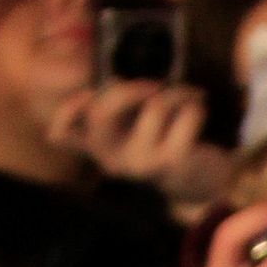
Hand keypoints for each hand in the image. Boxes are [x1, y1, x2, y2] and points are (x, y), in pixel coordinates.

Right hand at [49, 79, 232, 218]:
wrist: (205, 185)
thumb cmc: (166, 143)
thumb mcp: (136, 126)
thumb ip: (119, 108)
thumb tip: (113, 80)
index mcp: (98, 147)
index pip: (61, 135)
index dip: (68, 110)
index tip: (89, 94)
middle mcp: (112, 159)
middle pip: (101, 112)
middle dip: (132, 89)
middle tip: (158, 86)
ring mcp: (140, 162)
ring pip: (154, 106)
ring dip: (177, 93)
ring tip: (190, 97)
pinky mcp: (171, 162)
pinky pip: (186, 115)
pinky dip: (195, 106)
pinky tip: (199, 111)